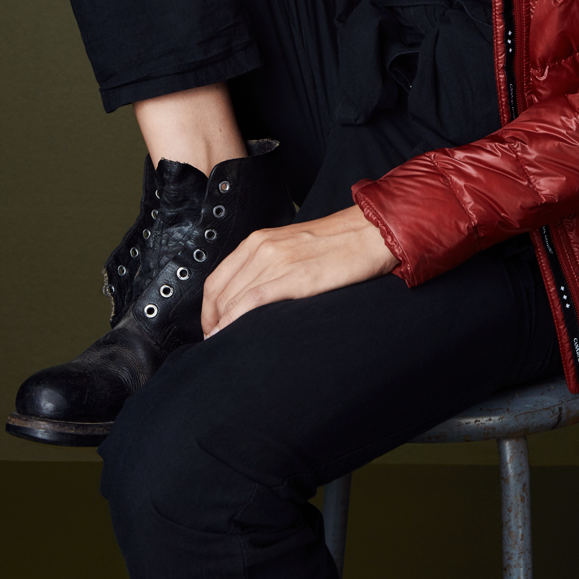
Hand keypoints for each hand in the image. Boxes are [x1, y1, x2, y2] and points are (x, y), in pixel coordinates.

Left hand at [201, 207, 397, 335]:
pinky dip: (235, 322)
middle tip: (217, 345)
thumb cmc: (337, 243)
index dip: (208, 310)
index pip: (216, 280)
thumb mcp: (292, 246)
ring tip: (226, 347)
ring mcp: (277, 261)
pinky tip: (232, 337)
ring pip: (232, 300)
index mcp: (258, 240)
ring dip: (222, 328)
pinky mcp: (296, 277)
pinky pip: (252, 302)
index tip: (212, 329)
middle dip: (212, 323)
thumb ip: (268, 264)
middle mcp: (262, 247)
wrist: (371, 231)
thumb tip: (250, 298)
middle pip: (220, 293)